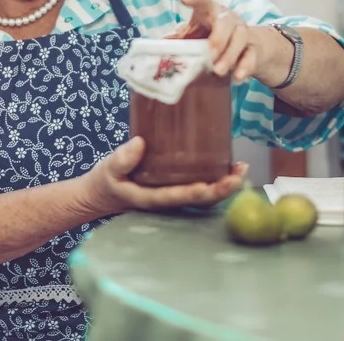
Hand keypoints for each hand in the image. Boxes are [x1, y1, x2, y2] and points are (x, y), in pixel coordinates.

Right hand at [83, 137, 247, 214]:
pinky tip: (228, 166)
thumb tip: (140, 142)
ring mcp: (174, 197)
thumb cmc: (106, 181)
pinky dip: (217, 179)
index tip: (212, 184)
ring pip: (205, 196)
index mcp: (152, 198)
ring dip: (225, 184)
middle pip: (201, 199)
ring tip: (241, 168)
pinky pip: (201, 188)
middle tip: (240, 172)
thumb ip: (122, 159)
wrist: (102, 195)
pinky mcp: (176, 189)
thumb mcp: (109, 169)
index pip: (179, 197)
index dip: (197, 192)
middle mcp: (168, 201)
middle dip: (223, 189)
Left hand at [166, 0, 260, 81]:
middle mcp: (227, 18)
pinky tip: (237, 77)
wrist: (251, 48)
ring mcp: (243, 32)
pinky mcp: (254, 49)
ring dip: (229, 55)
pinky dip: (245, 66)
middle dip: (218, 38)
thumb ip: (180, 39)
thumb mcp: (196, 35)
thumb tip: (158, 46)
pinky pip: (252, 56)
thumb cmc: (215, 37)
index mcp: (209, 11)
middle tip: (209, 55)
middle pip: (225, 21)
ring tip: (218, 71)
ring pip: (240, 37)